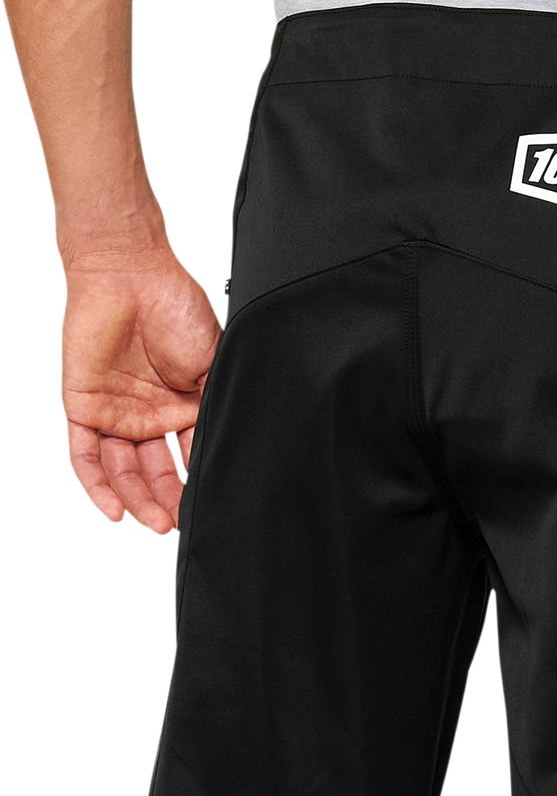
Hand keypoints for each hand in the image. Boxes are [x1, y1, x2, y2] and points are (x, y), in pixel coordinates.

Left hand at [61, 245, 221, 533]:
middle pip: (156, 473)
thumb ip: (218, 406)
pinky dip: (98, 486)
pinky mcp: (84, 406)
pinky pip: (85, 456)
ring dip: (138, 500)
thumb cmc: (175, 304)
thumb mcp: (213, 364)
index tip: (213, 507)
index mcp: (184, 407)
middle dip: (168, 503)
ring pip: (123, 471)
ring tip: (156, 522)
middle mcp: (150, 415)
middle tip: (181, 526)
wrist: (130, 270)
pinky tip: (114, 511)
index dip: (199, 485)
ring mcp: (116, 413)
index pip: (191, 458)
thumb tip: (234, 447)